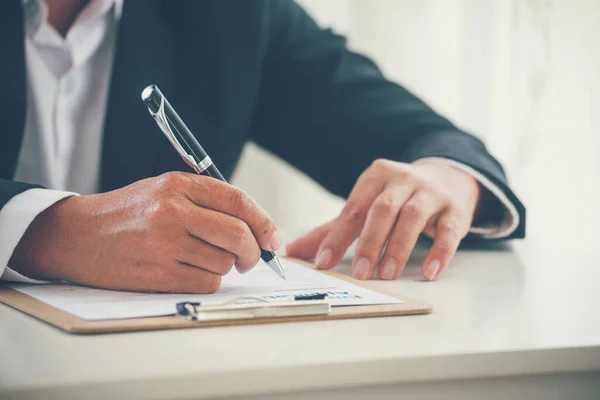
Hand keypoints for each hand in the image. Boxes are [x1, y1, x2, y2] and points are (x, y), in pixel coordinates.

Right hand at [9, 172, 280, 292]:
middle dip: (253, 251)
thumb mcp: (165, 190)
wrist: (78, 236)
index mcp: (179, 185)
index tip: (273, 240)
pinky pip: (207, 282)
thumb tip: (255, 228)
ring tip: (199, 258)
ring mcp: (166, 243)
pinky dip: (207, 280)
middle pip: (239, 235)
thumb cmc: (127, 213)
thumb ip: (208, 202)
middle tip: (248, 258)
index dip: (265, 223)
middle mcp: (174, 211)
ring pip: (224, 262)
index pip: (239, 202)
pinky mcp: (159, 274)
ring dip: (222, 266)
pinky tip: (189, 271)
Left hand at [286, 159, 479, 280]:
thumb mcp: (367, 205)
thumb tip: (293, 250)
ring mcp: (431, 193)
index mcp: (376, 176)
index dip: (337, 237)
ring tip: (388, 273)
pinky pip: (448, 230)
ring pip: (413, 217)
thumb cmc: (398, 197)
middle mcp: (403, 180)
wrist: (448, 179)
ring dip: (399, 247)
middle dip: (370, 242)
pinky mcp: (455, 209)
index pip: (353, 209)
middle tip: (361, 273)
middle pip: (383, 209)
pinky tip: (430, 272)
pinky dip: (440, 252)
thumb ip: (333, 229)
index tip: (323, 262)